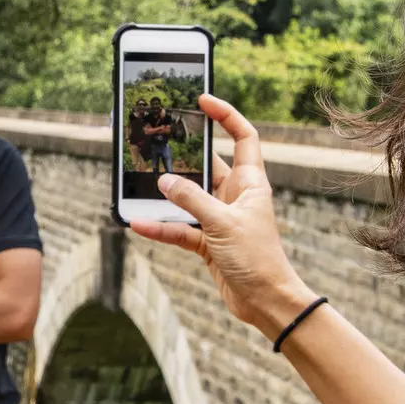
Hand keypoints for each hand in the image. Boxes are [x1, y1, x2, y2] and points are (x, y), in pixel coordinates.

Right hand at [129, 94, 319, 341]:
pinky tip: (138, 224)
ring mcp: (220, 219)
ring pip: (188, 199)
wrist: (266, 303)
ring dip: (165, 196)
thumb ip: (192, 200)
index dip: (226, 116)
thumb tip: (164, 181)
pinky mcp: (208, 242)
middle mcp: (235, 196)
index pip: (243, 138)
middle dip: (182, 156)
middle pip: (207, 166)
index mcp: (250, 183)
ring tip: (139, 184)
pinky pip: (179, 228)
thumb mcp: (223, 224)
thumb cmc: (258, 259)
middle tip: (156, 139)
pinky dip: (161, 227)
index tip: (203, 101)